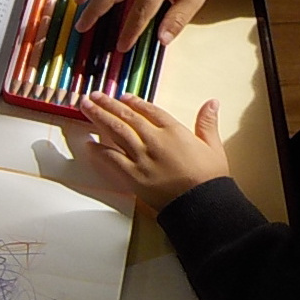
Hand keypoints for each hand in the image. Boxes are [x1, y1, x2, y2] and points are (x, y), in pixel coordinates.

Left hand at [79, 92, 227, 209]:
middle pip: (127, 117)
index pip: (150, 111)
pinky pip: (111, 159)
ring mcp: (141, 157)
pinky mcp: (132, 175)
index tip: (123, 97)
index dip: (135, 102)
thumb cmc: (210, 178)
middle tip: (94, 95)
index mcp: (174, 131)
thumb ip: (207, 123)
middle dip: (108, 104)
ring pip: (116, 132)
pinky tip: (88, 144)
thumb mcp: (213, 146)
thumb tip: (211, 102)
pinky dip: (99, 151)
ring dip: (99, 117)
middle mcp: (154, 140)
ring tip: (86, 107)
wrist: (201, 204)